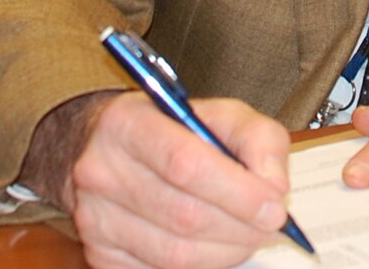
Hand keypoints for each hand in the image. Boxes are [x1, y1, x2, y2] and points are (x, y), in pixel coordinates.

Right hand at [46, 91, 294, 268]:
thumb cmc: (172, 130)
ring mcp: (94, 217)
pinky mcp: (99, 253)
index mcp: (126, 123)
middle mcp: (100, 170)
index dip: (237, 192)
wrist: (111, 150)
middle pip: (183, 215)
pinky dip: (200, 265)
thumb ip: (258, 139)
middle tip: (269, 225)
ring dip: (224, 251)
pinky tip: (213, 244)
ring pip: (174, 254)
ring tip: (247, 235)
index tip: (273, 207)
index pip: (185, 164)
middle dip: (239, 227)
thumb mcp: (221, 114)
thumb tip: (273, 187)